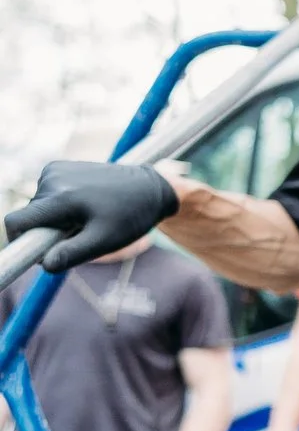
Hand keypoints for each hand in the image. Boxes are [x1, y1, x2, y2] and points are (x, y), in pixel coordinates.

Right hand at [2, 160, 177, 271]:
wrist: (150, 187)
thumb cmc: (130, 216)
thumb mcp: (105, 240)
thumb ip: (73, 253)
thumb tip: (44, 264)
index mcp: (59, 198)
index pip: (16, 222)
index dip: (18, 242)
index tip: (35, 254)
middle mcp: (51, 179)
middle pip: (29, 217)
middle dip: (46, 232)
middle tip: (79, 235)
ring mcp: (53, 170)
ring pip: (38, 207)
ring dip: (55, 219)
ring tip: (87, 218)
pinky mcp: (58, 166)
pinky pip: (47, 195)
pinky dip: (60, 205)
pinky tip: (85, 205)